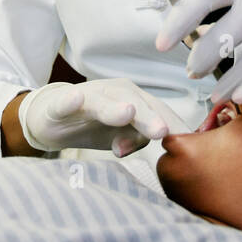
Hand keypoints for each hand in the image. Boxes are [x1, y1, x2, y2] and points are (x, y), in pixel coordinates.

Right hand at [17, 78, 183, 155]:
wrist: (50, 118)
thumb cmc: (94, 126)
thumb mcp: (121, 137)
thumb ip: (137, 141)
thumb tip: (142, 149)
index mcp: (135, 99)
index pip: (159, 112)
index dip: (174, 126)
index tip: (191, 144)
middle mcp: (115, 92)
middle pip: (136, 104)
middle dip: (150, 118)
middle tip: (162, 132)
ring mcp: (87, 96)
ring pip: (104, 101)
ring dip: (115, 107)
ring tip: (127, 112)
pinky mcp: (59, 104)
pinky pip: (65, 102)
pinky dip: (70, 100)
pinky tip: (76, 99)